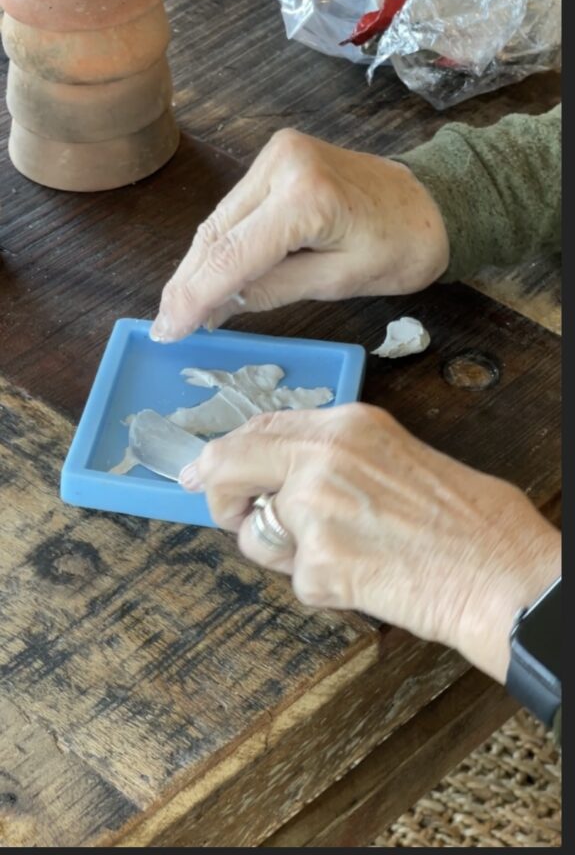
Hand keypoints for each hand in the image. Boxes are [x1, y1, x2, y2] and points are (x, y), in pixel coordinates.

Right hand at [150, 129, 448, 341]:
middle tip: (168, 324)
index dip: (195, 297)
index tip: (169, 330)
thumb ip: (271, 290)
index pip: (232, 255)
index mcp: (308, 197)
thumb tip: (215, 307)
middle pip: (217, 233)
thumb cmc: (402, 247)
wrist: (432, 201)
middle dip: (188, 282)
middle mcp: (284, 163)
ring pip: (220, 219)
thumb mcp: (338, 282)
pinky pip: (237, 208)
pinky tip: (209, 275)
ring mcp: (277, 153)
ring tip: (182, 308)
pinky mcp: (276, 156)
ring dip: (200, 264)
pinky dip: (222, 243)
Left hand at [179, 404, 559, 682]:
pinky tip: (366, 577)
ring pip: (257, 535)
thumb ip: (333, 457)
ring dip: (285, 554)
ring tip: (346, 555)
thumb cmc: (464, 519)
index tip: (203, 470)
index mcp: (347, 426)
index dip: (222, 453)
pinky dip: (322, 586)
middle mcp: (322, 459)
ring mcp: (316, 512)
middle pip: (230, 467)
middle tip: (234, 516)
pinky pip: (296, 579)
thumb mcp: (395, 455)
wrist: (498, 571)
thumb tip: (279, 474)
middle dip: (223, 498)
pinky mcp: (318, 566)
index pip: (259, 427)